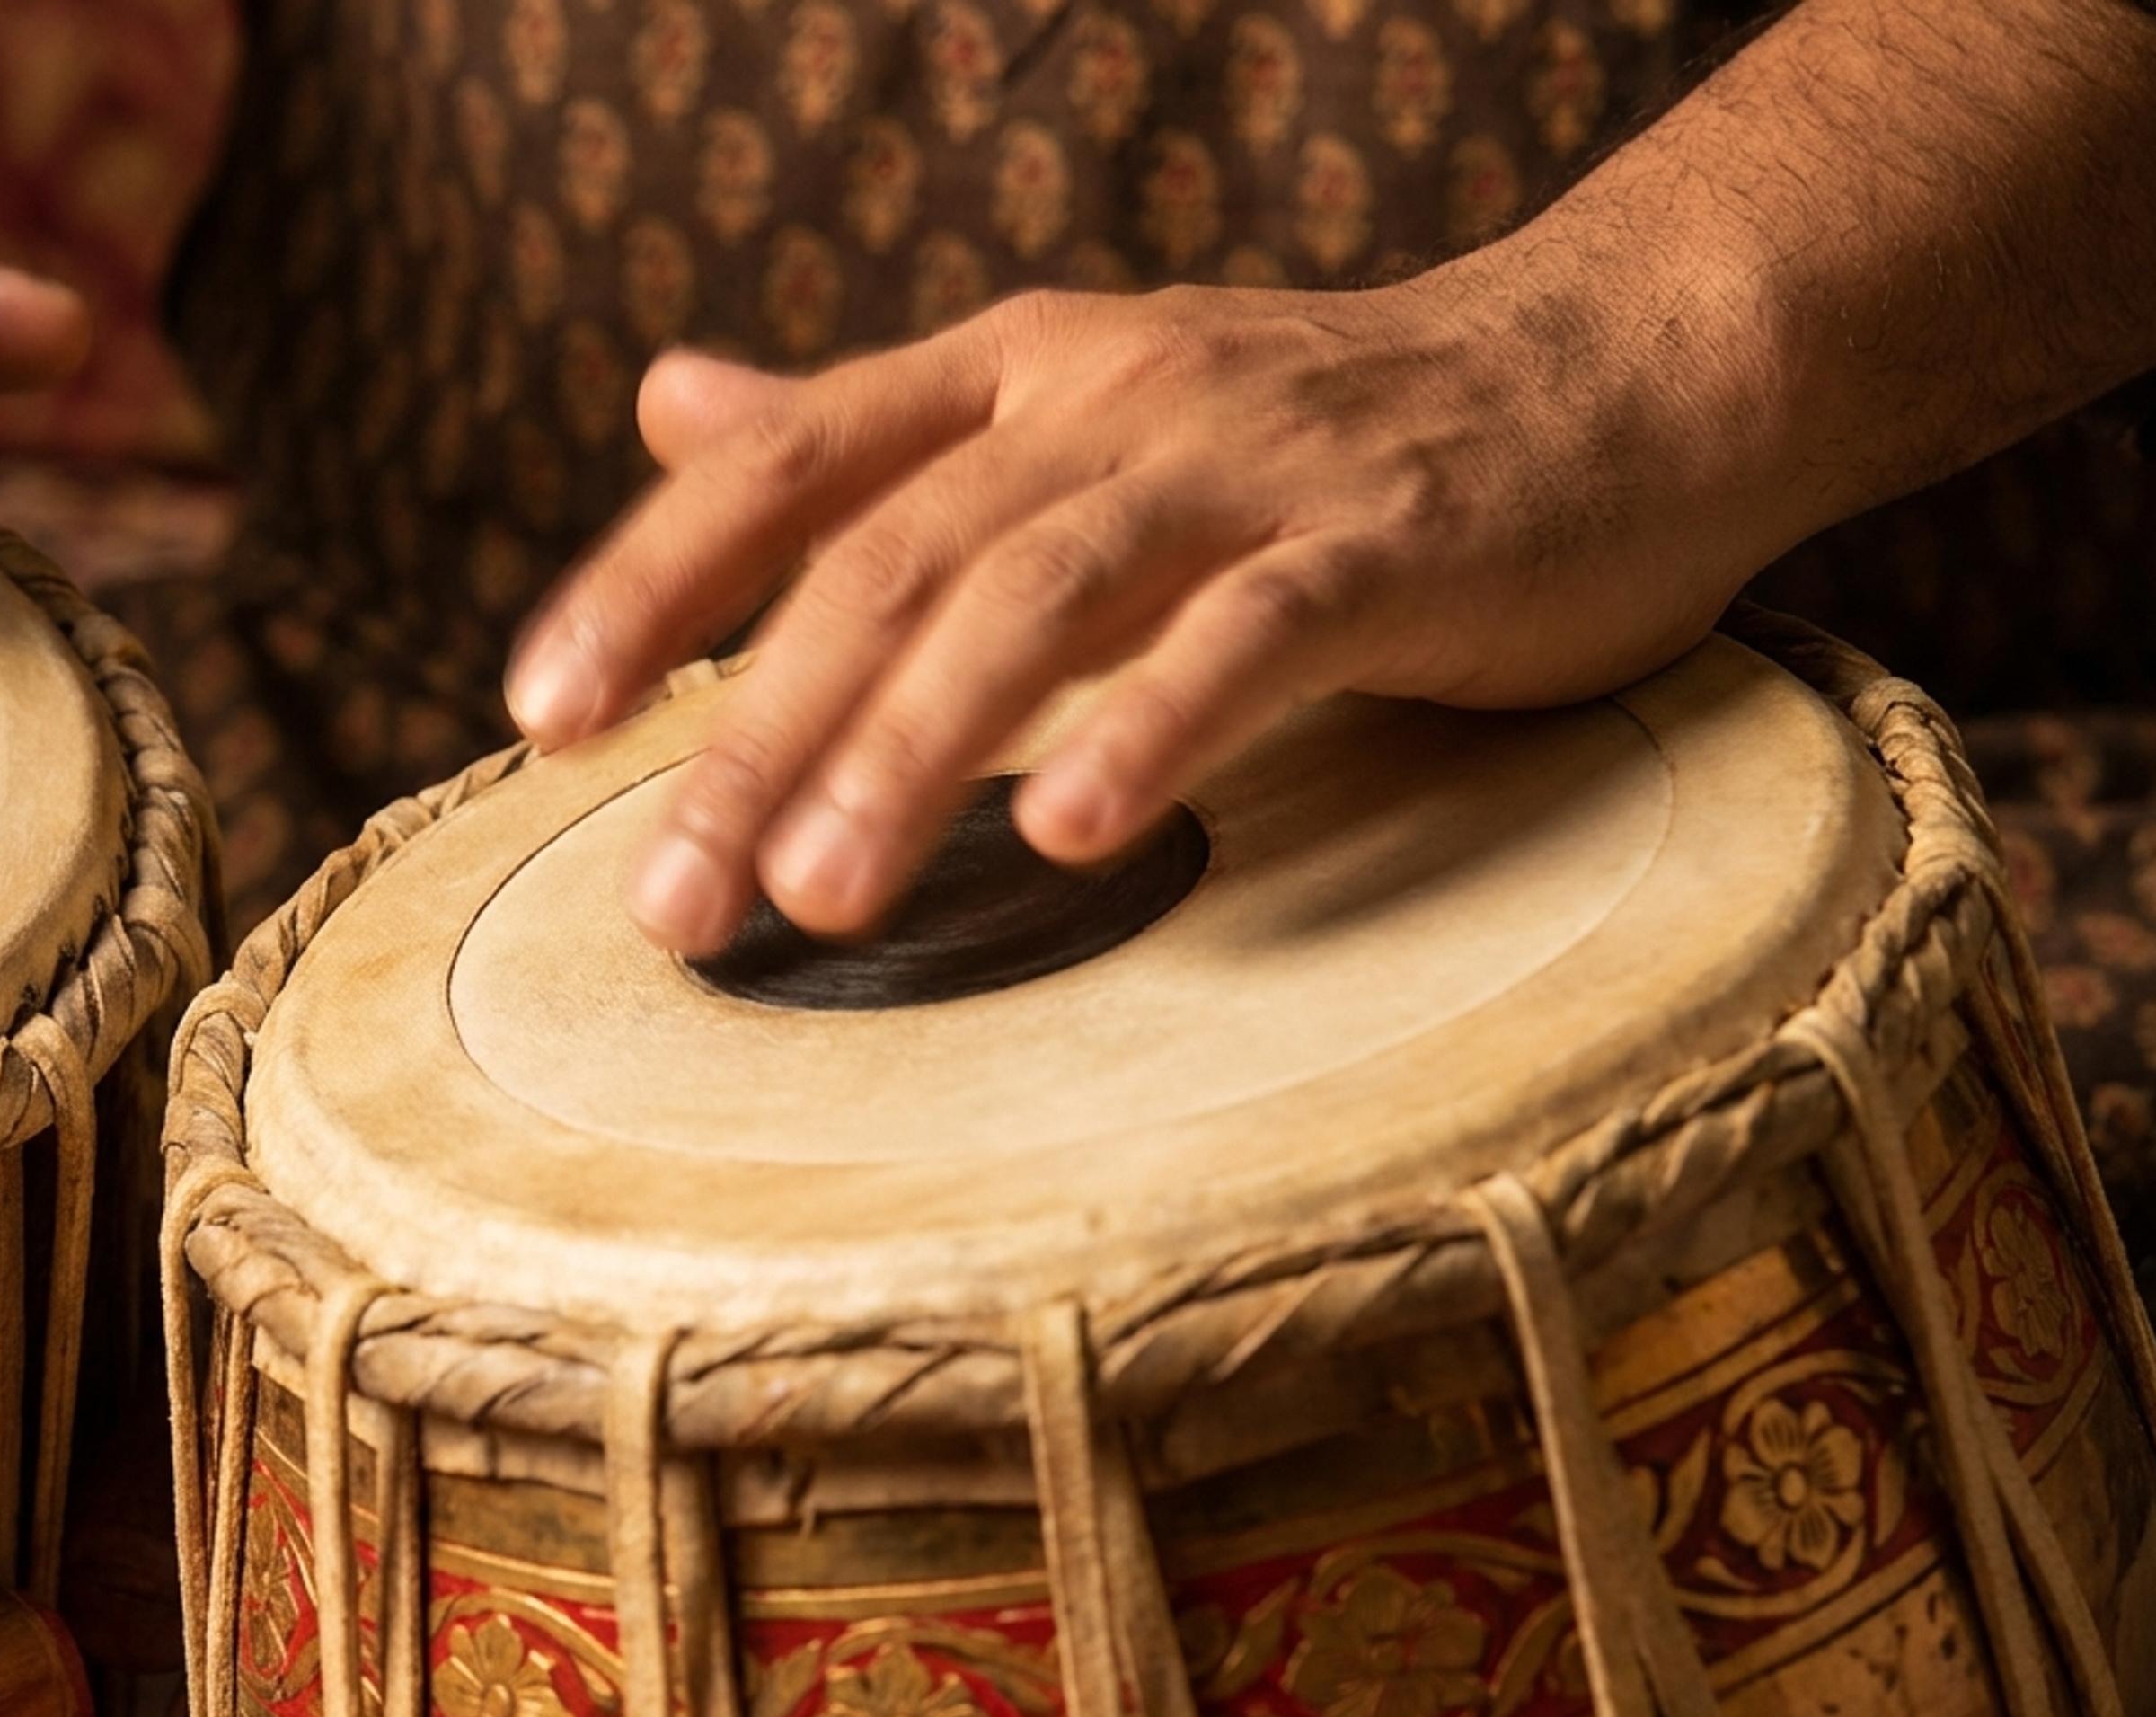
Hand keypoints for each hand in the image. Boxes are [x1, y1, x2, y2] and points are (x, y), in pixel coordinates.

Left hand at [503, 267, 1781, 955]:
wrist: (1615, 370)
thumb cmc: (1313, 430)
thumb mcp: (1066, 404)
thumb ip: (868, 427)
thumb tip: (668, 406)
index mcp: (1007, 369)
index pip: (784, 464)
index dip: (648, 585)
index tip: (540, 722)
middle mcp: (1101, 396)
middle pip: (885, 560)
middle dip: (757, 736)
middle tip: (669, 908)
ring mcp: (1244, 461)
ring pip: (1037, 594)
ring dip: (915, 748)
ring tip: (821, 894)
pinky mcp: (1385, 539)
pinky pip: (1252, 632)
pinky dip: (1157, 725)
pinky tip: (1077, 836)